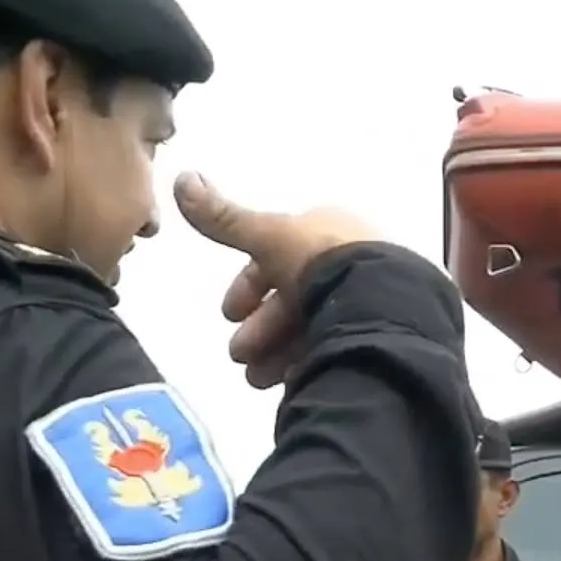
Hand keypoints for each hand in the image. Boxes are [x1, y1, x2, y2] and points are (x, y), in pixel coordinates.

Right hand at [174, 171, 383, 388]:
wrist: (380, 305)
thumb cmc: (321, 261)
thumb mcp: (267, 236)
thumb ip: (225, 218)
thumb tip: (180, 177)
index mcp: (326, 232)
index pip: (280, 258)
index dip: (248, 286)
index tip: (228, 315)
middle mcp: (349, 262)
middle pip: (293, 299)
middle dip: (259, 330)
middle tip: (239, 356)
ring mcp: (367, 301)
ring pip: (311, 329)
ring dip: (276, 353)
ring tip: (258, 379)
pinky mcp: (380, 336)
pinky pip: (336, 351)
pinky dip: (308, 365)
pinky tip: (292, 383)